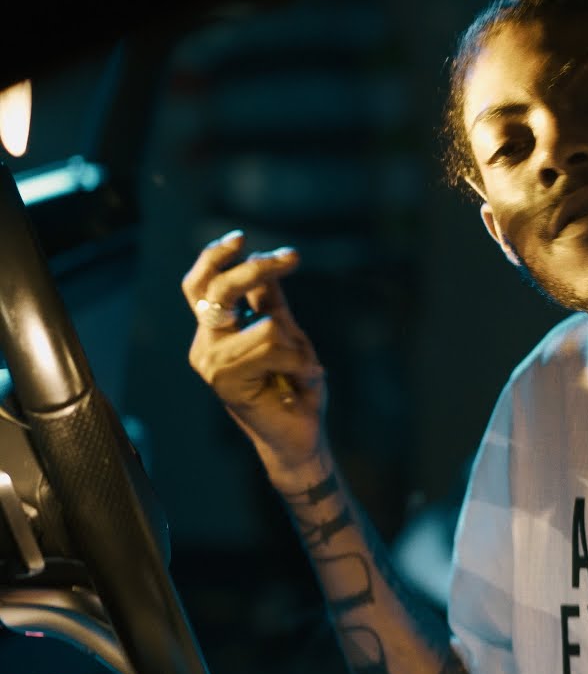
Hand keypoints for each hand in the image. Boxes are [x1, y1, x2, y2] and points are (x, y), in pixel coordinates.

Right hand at [182, 230, 327, 478]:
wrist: (300, 435)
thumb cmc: (294, 387)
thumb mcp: (288, 335)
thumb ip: (271, 302)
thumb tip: (260, 257)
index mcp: (215, 332)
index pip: (200, 286)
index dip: (216, 257)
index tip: (242, 238)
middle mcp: (205, 345)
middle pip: (217, 290)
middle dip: (255, 271)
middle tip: (290, 257)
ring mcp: (211, 363)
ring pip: (264, 326)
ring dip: (296, 344)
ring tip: (300, 367)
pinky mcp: (225, 380)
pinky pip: (272, 347)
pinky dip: (299, 360)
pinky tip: (301, 379)